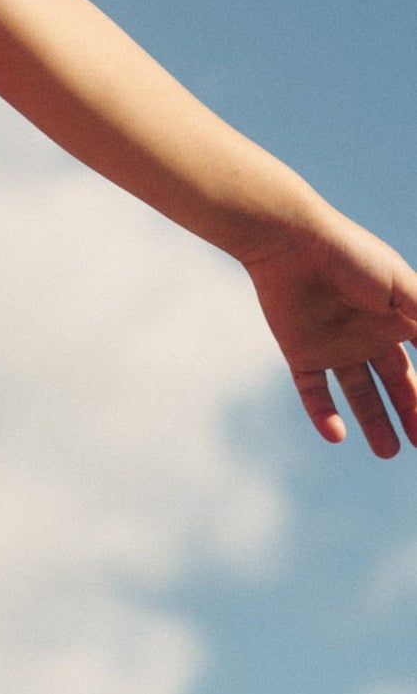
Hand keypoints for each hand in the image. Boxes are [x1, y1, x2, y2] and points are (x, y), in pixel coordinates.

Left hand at [242, 209, 416, 457]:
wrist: (288, 241)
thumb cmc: (351, 257)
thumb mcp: (403, 290)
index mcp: (397, 317)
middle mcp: (368, 333)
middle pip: (395, 381)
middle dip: (410, 410)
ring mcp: (334, 343)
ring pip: (357, 392)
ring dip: (373, 420)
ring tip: (389, 452)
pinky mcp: (300, 350)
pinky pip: (312, 390)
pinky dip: (322, 413)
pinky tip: (336, 435)